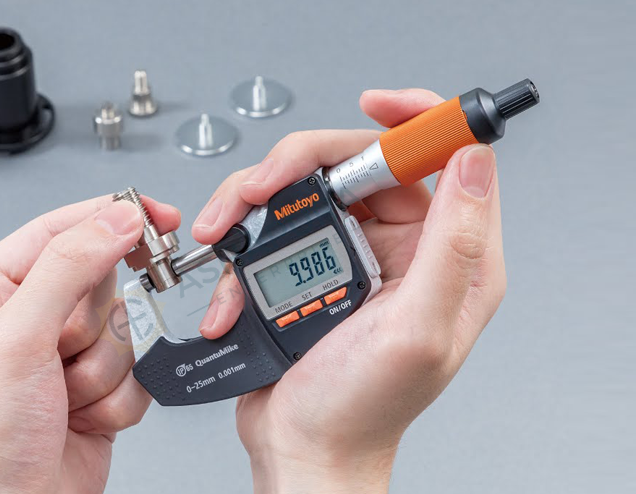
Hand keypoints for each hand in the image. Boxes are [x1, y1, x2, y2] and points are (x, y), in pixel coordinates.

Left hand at [0, 196, 179, 493]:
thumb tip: (116, 221)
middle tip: (68, 345)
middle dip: (96, 322)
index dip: (114, 218)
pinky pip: (140, 373)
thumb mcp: (19, 340)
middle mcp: (38, 319)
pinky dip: (118, 400)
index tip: (157, 215)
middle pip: (106, 283)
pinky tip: (81, 417)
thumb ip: (70, 268)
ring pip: (127, 331)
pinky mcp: (102, 387)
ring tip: (63, 396)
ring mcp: (72, 354)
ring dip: (103, 371)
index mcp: (3, 290)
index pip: (65, 230)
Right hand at [192, 89, 505, 492]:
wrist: (304, 446)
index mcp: (450, 259)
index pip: (447, 159)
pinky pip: (279, 225)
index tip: (374, 104)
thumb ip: (455, 245)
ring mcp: (358, 254)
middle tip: (261, 188)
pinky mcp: (316, 266)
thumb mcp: (417, 329)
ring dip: (259, 198)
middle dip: (301, 163)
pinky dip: (246, 240)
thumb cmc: (361, 406)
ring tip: (227, 226)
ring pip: (310, 188)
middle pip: (360, 163)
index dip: (414, 119)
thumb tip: (472, 162)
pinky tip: (234, 274)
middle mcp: (407, 250)